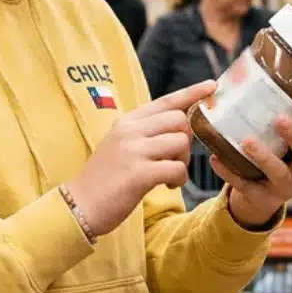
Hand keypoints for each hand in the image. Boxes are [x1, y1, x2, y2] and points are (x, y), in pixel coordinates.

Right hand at [65, 81, 215, 236]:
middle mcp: (130, 131)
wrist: (79, 206)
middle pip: (179, 121)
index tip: (211, 86)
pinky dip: (178, 178)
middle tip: (175, 160)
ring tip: (169, 176)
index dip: (191, 93)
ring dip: (183, 161)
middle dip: (186, 141)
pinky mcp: (139, 173)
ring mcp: (133, 150)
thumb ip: (145, 133)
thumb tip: (180, 127)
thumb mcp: (120, 146)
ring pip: (181, 143)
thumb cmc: (104, 179)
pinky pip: (176, 168)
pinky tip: (167, 186)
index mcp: (127, 122)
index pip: (166, 101)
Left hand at [213, 102, 291, 228]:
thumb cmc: (270, 156)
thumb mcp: (279, 140)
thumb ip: (274, 116)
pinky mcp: (262, 199)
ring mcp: (284, 187)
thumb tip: (247, 72)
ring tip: (247, 141)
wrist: (257, 197)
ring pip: (279, 173)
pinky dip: (229, 172)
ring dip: (264, 157)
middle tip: (279, 119)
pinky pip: (246, 186)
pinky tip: (216, 158)